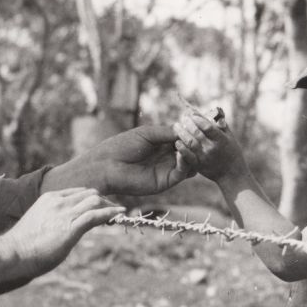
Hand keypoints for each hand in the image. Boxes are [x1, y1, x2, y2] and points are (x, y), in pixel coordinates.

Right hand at [0, 187, 124, 290]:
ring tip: (119, 211)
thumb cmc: (20, 246)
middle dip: (103, 200)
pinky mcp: (71, 227)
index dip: (90, 198)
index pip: (77, 192)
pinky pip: (96, 215)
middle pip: (89, 193)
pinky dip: (110, 212)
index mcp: (49, 199)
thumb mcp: (37, 225)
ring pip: (95, 200)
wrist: (13, 253)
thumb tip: (56, 232)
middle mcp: (58, 202)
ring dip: (109, 205)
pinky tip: (120, 213)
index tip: (99, 206)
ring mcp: (65, 213)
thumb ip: (49, 222)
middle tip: (113, 208)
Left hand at [48, 124, 192, 195]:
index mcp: (162, 145)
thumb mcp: (147, 133)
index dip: (192, 132)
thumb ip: (167, 132)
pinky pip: (182, 172)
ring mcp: (167, 170)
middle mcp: (167, 158)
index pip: (184, 138)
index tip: (197, 124)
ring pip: (190, 163)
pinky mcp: (165, 182)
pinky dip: (186, 161)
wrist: (107, 166)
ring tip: (187, 142)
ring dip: (193, 151)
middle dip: (196, 142)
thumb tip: (186, 130)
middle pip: (191, 151)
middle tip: (198, 134)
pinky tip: (181, 151)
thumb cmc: (122, 146)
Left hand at [173, 107, 245, 182]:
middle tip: (182, 117)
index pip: (208, 127)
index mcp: (221, 140)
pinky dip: (181, 149)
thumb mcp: (230, 137)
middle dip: (188, 123)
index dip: (198, 119)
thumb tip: (214, 110)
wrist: (232, 175)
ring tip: (176, 126)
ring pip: (190, 143)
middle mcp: (212, 148)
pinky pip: (188, 156)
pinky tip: (177, 142)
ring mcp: (205, 157)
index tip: (192, 114)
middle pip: (197, 133)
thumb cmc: (232, 153)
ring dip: (182, 133)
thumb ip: (221, 125)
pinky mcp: (199, 166)